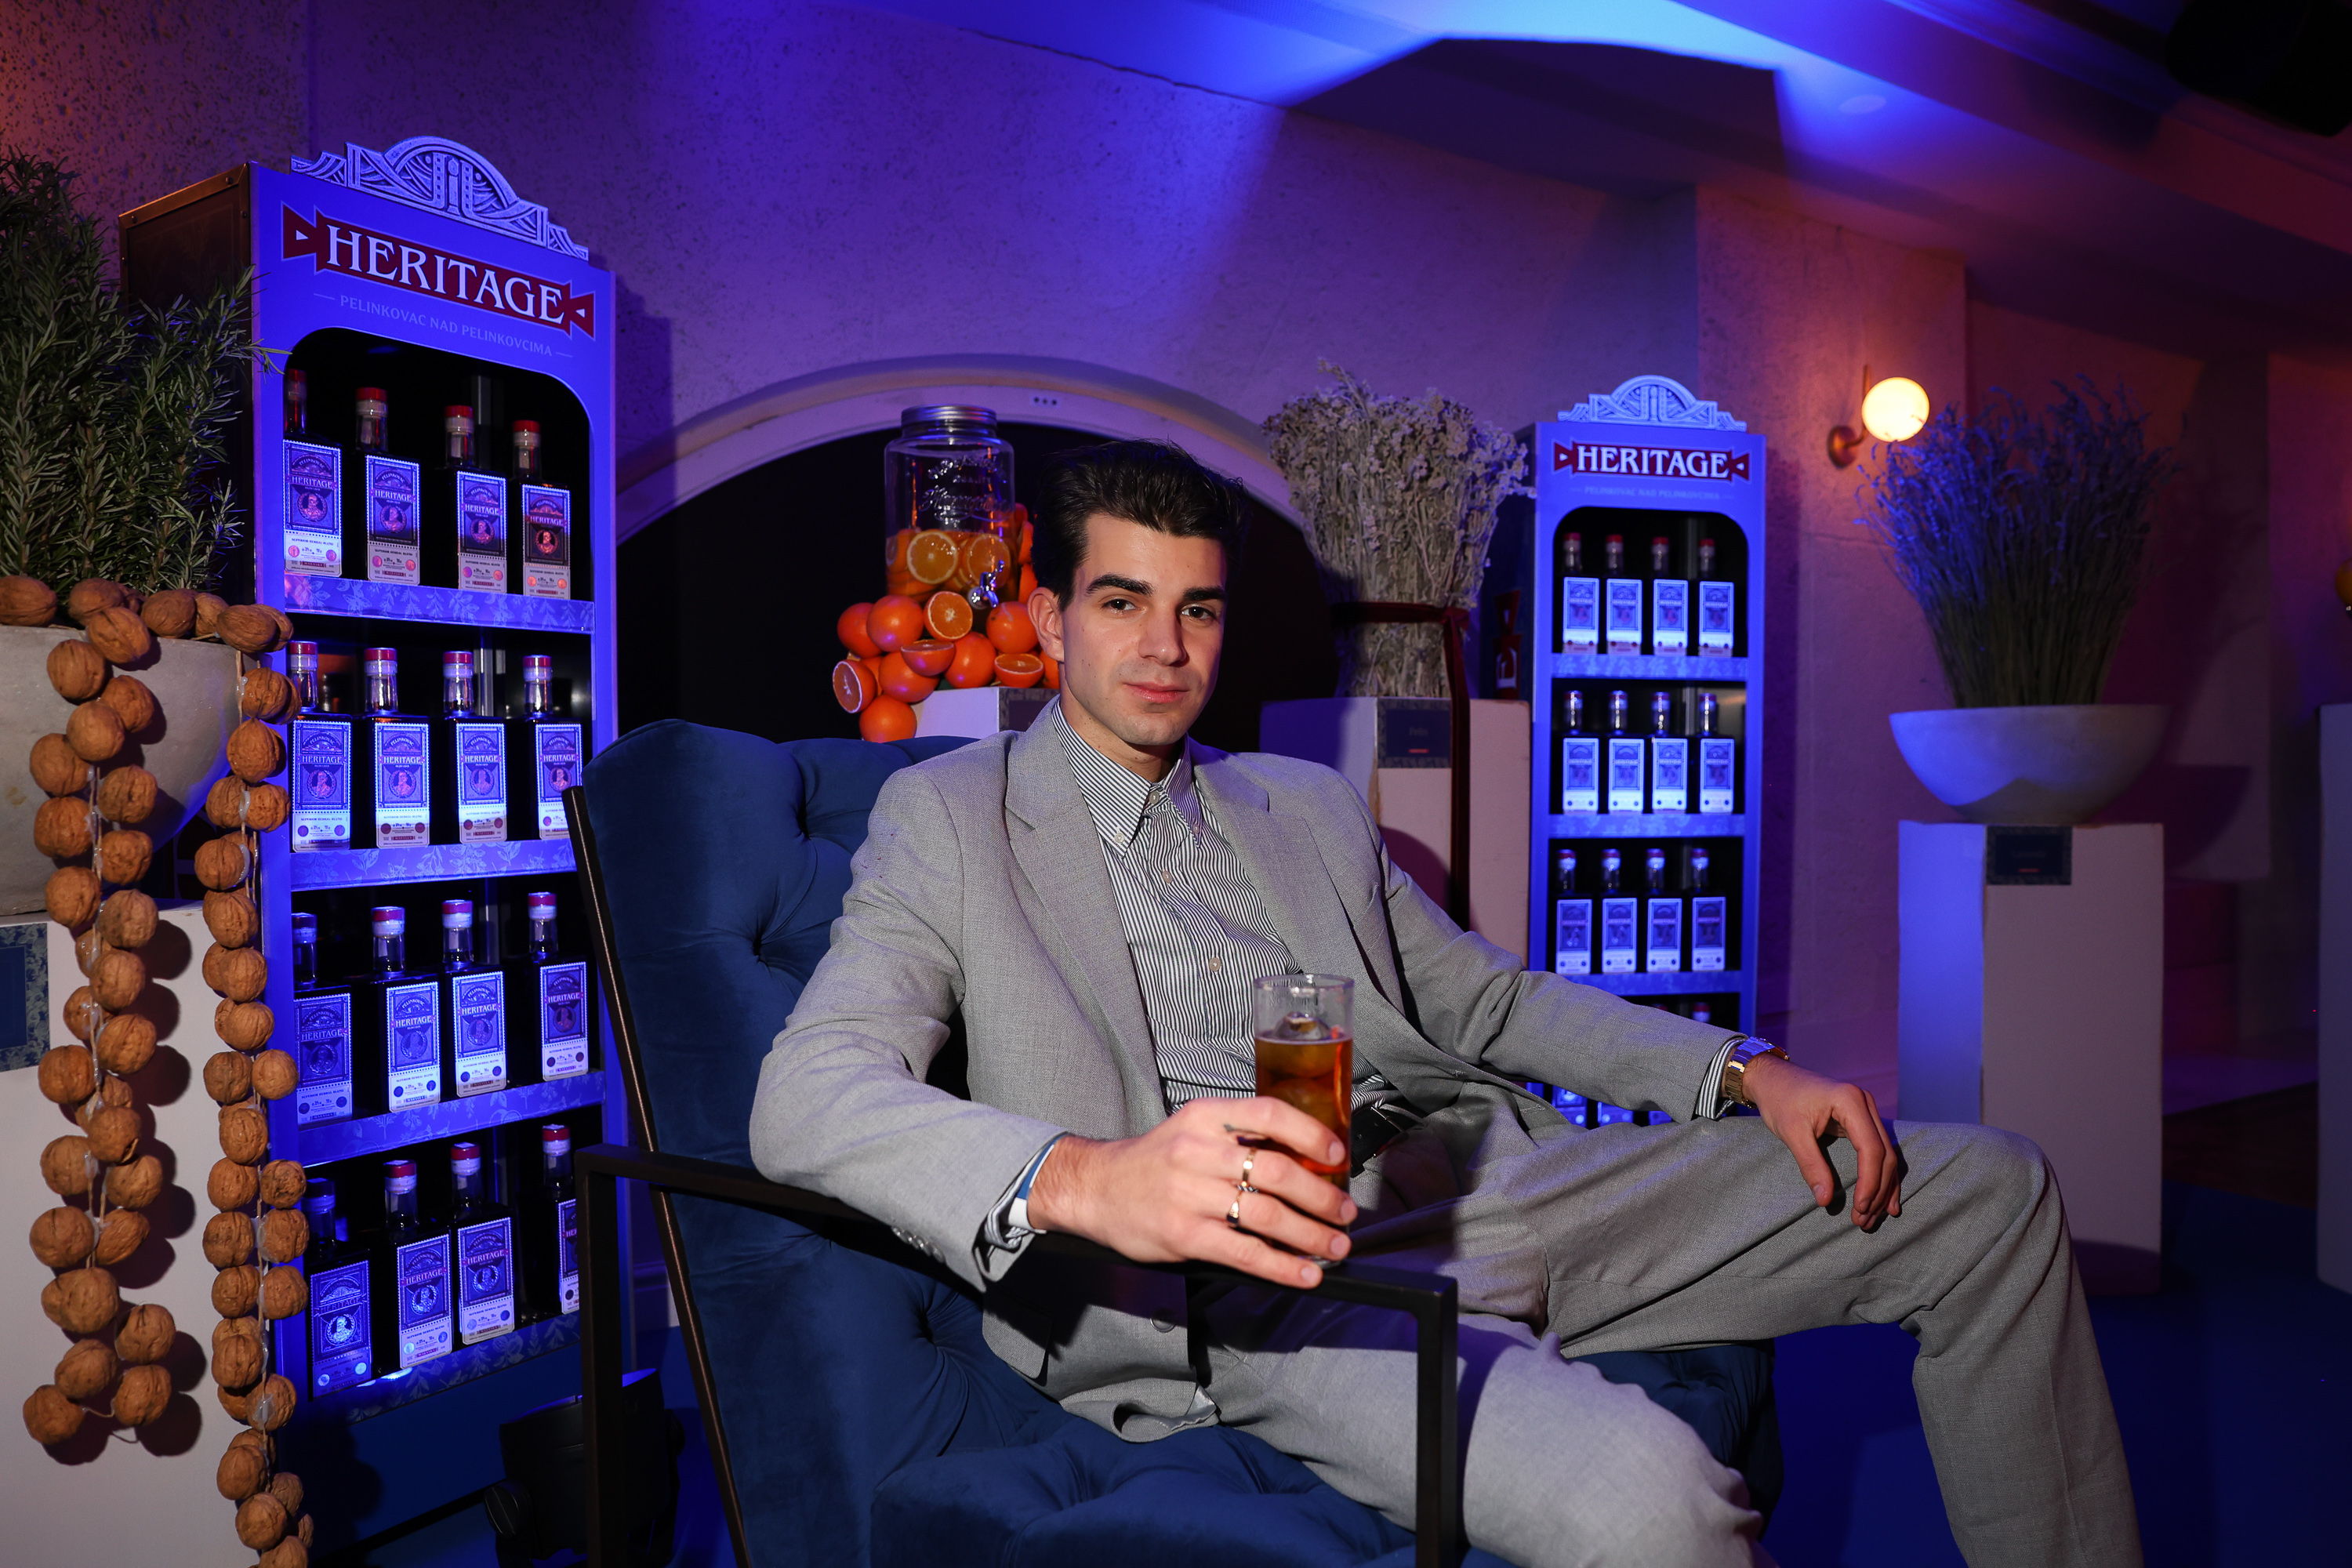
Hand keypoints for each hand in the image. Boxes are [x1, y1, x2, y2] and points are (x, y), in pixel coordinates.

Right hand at [1025, 1097, 1358, 1287]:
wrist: (1094, 1187)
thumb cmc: (1153, 1161)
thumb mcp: (1192, 1129)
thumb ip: (1239, 1139)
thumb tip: (1304, 1160)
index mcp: (1206, 1116)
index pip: (1270, 1115)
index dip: (1311, 1134)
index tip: (1337, 1155)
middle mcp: (1198, 1150)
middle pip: (1277, 1171)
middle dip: (1322, 1196)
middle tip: (1345, 1213)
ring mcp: (1189, 1194)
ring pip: (1266, 1214)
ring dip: (1311, 1234)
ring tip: (1335, 1247)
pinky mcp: (1183, 1234)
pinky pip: (1244, 1251)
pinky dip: (1281, 1266)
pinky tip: (1303, 1273)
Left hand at [1741, 1055, 1900, 1230]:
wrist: (1773, 1078)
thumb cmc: (1780, 1100)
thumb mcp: (1792, 1132)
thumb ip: (1811, 1165)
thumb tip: (1826, 1200)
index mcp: (1850, 1101)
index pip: (1871, 1148)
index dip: (1869, 1182)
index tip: (1860, 1207)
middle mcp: (1865, 1104)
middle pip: (1884, 1154)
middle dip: (1877, 1190)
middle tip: (1864, 1220)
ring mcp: (1867, 1111)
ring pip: (1886, 1155)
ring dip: (1882, 1188)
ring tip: (1873, 1217)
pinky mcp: (1862, 1120)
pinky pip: (1878, 1151)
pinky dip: (1880, 1176)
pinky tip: (1884, 1200)